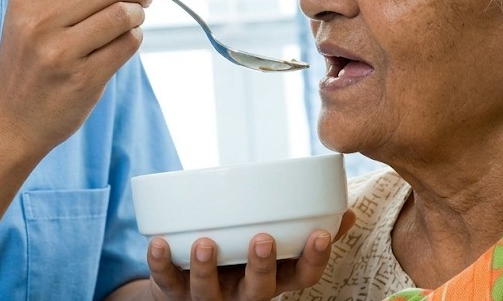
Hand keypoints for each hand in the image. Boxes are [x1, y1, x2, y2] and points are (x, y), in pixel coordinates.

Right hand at [0, 0, 150, 154]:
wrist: (10, 119)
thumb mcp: (37, 8)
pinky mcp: (82, 79)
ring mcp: (59, 52)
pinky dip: (135, 38)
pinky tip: (124, 41)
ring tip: (134, 16)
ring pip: (123, 14)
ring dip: (139, 12)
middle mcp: (38, 20)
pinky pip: (127, 44)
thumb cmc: (29, 57)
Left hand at [146, 210, 356, 300]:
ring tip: (204, 242)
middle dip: (260, 267)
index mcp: (272, 280)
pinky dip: (160, 262)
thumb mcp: (276, 250)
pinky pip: (165, 281)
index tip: (320, 234)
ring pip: (208, 290)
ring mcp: (208, 295)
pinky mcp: (173, 290)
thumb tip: (345, 210)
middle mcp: (242, 294)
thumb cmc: (240, 257)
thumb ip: (304, 230)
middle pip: (257, 291)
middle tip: (261, 240)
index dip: (313, 260)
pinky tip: (157, 242)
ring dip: (206, 268)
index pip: (301, 278)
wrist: (186, 286)